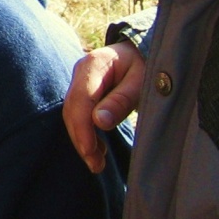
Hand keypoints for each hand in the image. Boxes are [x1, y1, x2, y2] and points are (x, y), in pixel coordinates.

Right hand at [63, 40, 143, 173]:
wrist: (144, 53)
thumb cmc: (146, 66)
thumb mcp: (142, 81)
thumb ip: (121, 100)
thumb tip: (99, 122)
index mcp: (94, 64)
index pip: (81, 99)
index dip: (83, 128)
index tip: (91, 152)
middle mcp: (81, 71)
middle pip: (72, 109)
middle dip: (81, 139)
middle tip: (96, 166)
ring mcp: (80, 81)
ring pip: (73, 114)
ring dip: (82, 139)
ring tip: (97, 164)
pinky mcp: (83, 92)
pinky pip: (78, 114)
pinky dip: (85, 134)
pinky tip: (97, 149)